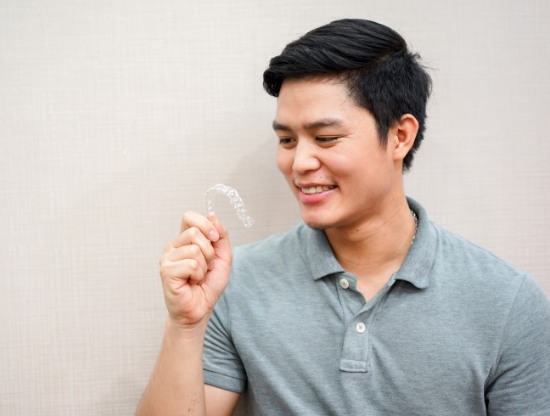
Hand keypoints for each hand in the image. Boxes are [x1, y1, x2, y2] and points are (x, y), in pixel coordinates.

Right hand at [159, 212, 231, 327]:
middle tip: (206, 266)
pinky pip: (191, 264)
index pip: (189, 217)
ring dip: (204, 266)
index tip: (215, 238)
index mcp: (184, 241)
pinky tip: (191, 282)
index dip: (206, 225)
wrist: (199, 310)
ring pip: (194, 250)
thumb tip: (213, 215)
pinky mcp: (166, 271)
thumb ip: (220, 236)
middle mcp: (172, 247)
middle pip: (194, 232)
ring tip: (198, 277)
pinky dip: (198, 275)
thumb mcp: (222, 258)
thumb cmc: (207, 286)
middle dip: (209, 251)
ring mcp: (167, 258)